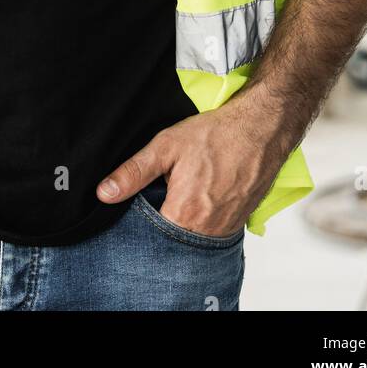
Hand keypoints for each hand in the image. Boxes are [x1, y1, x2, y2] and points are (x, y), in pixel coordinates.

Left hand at [95, 95, 287, 236]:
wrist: (262, 128)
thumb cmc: (216, 134)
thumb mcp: (166, 146)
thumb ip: (133, 172)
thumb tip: (104, 194)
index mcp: (184, 215)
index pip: (150, 237)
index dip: (140, 224)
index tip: (137, 206)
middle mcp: (206, 231)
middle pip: (172, 239)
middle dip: (161, 223)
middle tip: (161, 194)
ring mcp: (225, 229)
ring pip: (193, 237)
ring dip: (182, 222)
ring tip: (180, 194)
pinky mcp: (239, 222)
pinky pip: (212, 231)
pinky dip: (202, 220)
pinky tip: (200, 197)